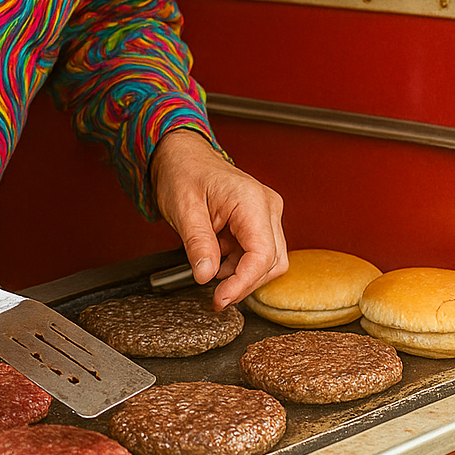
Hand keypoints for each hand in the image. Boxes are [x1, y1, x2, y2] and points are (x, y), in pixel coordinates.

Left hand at [150, 128, 286, 309]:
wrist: (182, 155)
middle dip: (244, 283)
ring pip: (269, 261)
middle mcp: (267, 206)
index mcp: (251, 200)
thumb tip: (205, 276)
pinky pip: (258, 253)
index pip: (262, 255)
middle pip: (272, 262)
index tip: (221, 300)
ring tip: (210, 266)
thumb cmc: (183, 172)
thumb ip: (197, 243)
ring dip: (241, 274)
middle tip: (216, 297)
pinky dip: (238, 264)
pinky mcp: (260, 221)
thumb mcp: (182, 209)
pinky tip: (216, 257)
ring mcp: (266, 213)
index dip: (244, 283)